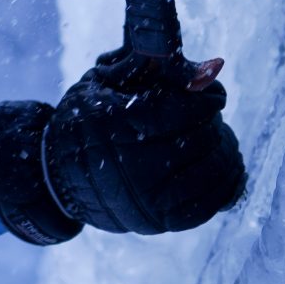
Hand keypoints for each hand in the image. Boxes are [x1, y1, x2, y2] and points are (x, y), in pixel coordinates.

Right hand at [0, 52, 244, 242]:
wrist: (58, 177)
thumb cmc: (87, 118)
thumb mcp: (106, 80)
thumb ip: (151, 62)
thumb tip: (207, 67)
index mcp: (116, 124)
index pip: (184, 109)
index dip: (206, 97)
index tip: (212, 91)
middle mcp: (132, 168)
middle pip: (201, 138)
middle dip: (211, 121)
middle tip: (205, 115)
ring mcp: (147, 201)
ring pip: (213, 171)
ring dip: (224, 149)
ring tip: (217, 137)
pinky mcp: (160, 222)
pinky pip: (211, 203)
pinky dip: (226, 181)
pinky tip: (224, 163)